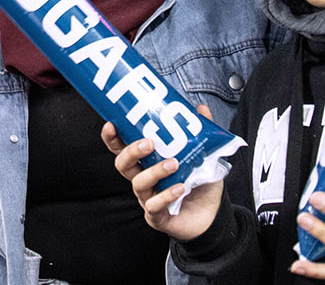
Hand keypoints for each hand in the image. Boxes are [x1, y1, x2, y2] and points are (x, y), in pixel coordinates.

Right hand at [103, 103, 223, 241]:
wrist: (212, 215)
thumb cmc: (199, 183)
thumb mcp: (202, 154)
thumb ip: (200, 132)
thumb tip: (201, 108)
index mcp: (146, 162)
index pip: (122, 148)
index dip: (113, 138)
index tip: (112, 124)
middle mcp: (142, 179)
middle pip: (123, 165)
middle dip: (131, 152)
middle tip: (149, 142)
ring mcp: (148, 198)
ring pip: (138, 184)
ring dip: (154, 171)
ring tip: (173, 164)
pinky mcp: (158, 217)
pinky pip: (154, 206)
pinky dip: (166, 195)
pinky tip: (180, 188)